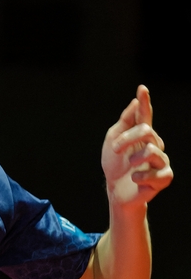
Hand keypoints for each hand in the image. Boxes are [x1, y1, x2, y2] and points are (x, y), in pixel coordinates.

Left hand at [101, 85, 172, 209]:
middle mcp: (155, 144)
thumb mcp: (113, 141)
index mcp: (142, 135)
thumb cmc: (115, 165)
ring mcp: (161, 161)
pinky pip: (158, 172)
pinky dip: (141, 176)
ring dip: (134, 158)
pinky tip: (135, 178)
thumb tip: (134, 103)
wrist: (116, 190)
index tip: (142, 89)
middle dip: (127, 138)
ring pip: (152, 150)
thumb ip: (124, 123)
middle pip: (146, 131)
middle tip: (114, 149)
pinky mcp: (164, 177)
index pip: (145, 115)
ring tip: (130, 166)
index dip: (145, 102)